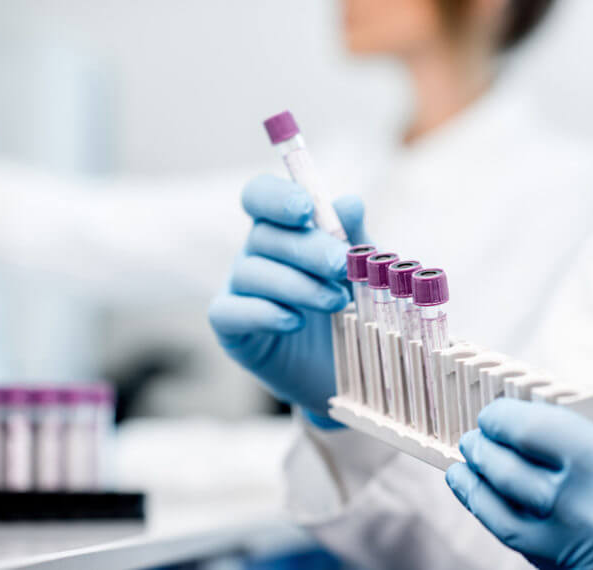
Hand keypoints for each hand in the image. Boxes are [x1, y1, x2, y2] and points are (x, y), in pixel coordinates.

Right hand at [208, 174, 367, 424]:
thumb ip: (355, 237)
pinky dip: (263, 313)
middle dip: (306, 248)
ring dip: (296, 284)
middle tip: (341, 266)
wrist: (348, 369)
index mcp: (283, 228)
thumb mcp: (361, 270)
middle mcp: (255, 253)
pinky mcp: (231, 328)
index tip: (306, 209)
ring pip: (251, 272)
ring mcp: (238, 289)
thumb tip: (349, 202)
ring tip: (337, 302)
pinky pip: (230, 312)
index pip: (261, 195)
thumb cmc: (352, 308)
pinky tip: (295, 322)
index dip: (277, 196)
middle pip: (264, 235)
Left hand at [447, 399, 592, 569]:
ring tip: (463, 472)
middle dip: (483, 451)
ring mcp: (584, 556)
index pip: (529, 432)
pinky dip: (505, 525)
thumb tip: (543, 431)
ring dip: (476, 492)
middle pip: (508, 475)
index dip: (501, 418)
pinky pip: (529, 551)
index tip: (493, 414)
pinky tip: (494, 508)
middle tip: (473, 439)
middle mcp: (591, 513)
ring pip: (504, 520)